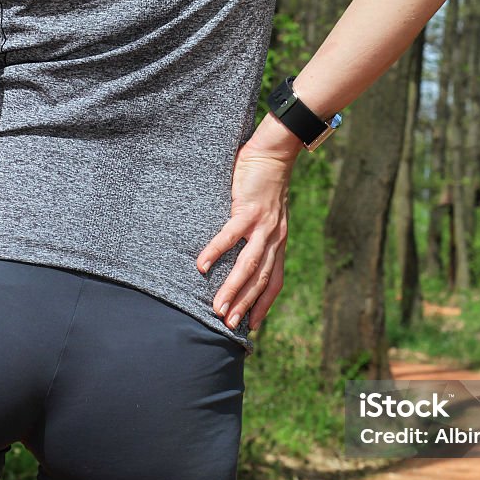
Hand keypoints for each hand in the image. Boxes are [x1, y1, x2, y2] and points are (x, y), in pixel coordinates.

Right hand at [196, 129, 298, 330]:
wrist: (275, 153)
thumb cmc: (265, 186)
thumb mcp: (267, 218)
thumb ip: (259, 238)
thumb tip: (242, 257)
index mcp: (278, 243)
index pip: (274, 282)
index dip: (264, 305)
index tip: (252, 326)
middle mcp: (274, 239)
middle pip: (260, 280)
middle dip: (245, 305)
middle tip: (228, 326)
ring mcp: (262, 226)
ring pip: (248, 265)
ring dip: (233, 288)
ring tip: (217, 307)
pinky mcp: (248, 210)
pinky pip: (230, 236)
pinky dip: (216, 252)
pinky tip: (202, 266)